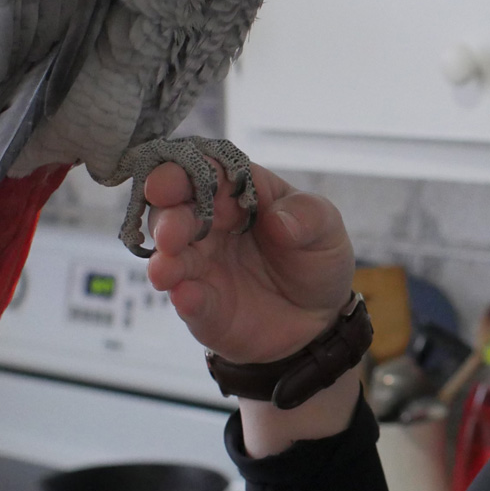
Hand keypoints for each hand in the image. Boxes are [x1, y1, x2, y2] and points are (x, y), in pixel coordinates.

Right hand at [144, 160, 354, 365]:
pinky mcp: (204, 307)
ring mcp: (202, 268)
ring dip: (164, 261)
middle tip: (170, 233)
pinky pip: (188, 302)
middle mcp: (209, 226)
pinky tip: (188, 296)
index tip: (168, 183)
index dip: (182, 174)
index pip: (204, 173)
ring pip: (170, 258)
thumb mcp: (325, 227)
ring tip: (165, 269)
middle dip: (167, 219)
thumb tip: (279, 220)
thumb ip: (308, 215)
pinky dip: (185, 298)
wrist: (320, 317)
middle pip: (175, 213)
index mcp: (235, 194)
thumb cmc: (315, 258)